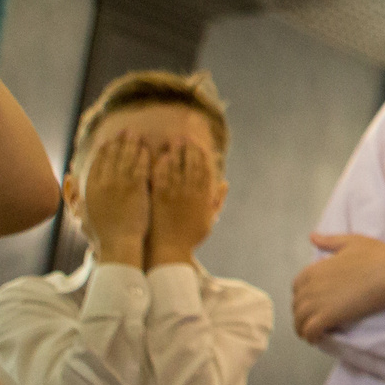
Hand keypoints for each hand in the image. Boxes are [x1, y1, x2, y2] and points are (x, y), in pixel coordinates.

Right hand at [81, 134, 150, 267]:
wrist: (118, 245)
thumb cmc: (102, 236)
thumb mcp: (81, 215)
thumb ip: (74, 197)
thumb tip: (68, 178)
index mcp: (89, 189)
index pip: (96, 163)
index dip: (103, 150)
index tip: (108, 140)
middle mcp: (103, 183)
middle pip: (111, 156)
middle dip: (118, 141)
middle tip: (125, 131)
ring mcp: (119, 184)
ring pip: (126, 157)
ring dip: (131, 144)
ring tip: (136, 134)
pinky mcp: (136, 188)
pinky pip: (139, 167)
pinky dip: (142, 156)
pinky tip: (146, 150)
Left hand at [146, 141, 219, 266]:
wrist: (170, 249)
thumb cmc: (190, 236)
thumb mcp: (210, 219)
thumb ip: (218, 200)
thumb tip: (225, 182)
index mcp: (204, 196)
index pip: (205, 169)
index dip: (202, 154)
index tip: (199, 143)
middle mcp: (191, 193)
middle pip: (191, 164)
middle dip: (188, 148)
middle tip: (185, 136)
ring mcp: (175, 194)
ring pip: (177, 167)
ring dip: (176, 152)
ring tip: (173, 140)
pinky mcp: (160, 199)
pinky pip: (162, 178)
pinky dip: (162, 166)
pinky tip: (160, 157)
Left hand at [291, 233, 384, 341]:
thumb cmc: (376, 255)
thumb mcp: (350, 242)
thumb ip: (329, 241)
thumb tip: (312, 236)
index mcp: (313, 269)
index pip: (297, 288)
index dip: (304, 297)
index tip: (314, 303)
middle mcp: (310, 286)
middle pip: (297, 306)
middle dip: (303, 315)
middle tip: (315, 321)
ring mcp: (317, 302)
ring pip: (300, 321)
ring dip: (304, 328)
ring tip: (313, 334)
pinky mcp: (327, 316)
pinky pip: (310, 331)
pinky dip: (311, 336)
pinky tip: (318, 339)